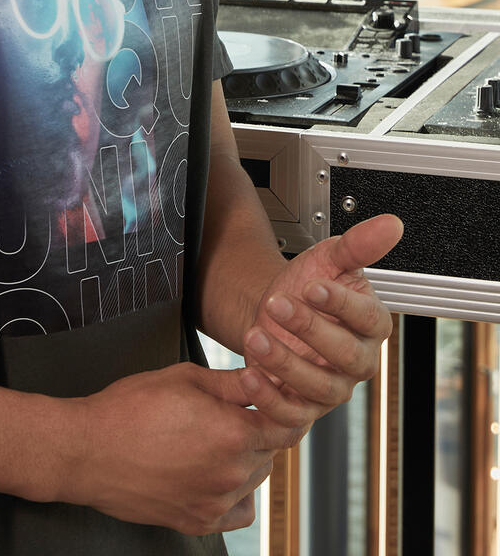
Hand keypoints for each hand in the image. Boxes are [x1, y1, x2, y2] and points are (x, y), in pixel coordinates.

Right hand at [65, 361, 304, 533]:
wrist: (88, 451)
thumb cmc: (131, 406)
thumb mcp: (183, 379)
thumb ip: (233, 383)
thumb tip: (269, 375)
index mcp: (233, 432)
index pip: (283, 421)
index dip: (276, 405)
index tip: (262, 396)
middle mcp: (232, 472)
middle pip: (270, 448)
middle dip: (256, 427)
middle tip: (226, 411)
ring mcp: (217, 502)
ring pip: (255, 476)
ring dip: (245, 457)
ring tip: (210, 436)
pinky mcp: (200, 522)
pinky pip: (241, 510)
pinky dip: (237, 492)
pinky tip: (215, 471)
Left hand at [240, 213, 401, 426]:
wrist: (274, 308)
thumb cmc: (307, 286)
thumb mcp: (329, 259)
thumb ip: (359, 244)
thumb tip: (391, 224)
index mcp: (370, 325)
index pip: (367, 319)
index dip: (342, 304)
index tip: (314, 286)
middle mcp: (356, 362)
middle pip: (346, 357)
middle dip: (310, 330)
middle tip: (277, 303)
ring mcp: (330, 388)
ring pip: (318, 387)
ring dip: (284, 363)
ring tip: (256, 334)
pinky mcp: (302, 407)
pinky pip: (291, 415)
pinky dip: (268, 399)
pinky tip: (249, 375)